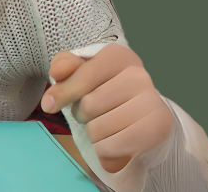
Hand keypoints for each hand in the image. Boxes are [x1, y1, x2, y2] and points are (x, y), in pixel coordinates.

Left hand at [41, 43, 173, 173]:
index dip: (63, 92)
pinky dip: (104, 150)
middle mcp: (139, 75)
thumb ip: (64, 66)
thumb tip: (57, 72)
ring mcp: (152, 101)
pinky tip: (114, 142)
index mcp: (118, 56)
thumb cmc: (103, 91)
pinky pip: (112, 147)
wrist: (141, 117)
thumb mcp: (81, 73)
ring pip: (98, 128)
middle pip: (88, 105)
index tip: (48, 105)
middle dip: (82, 114)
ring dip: (93, 134)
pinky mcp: (158, 127)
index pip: (85, 75)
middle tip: (94, 113)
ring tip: (107, 126)